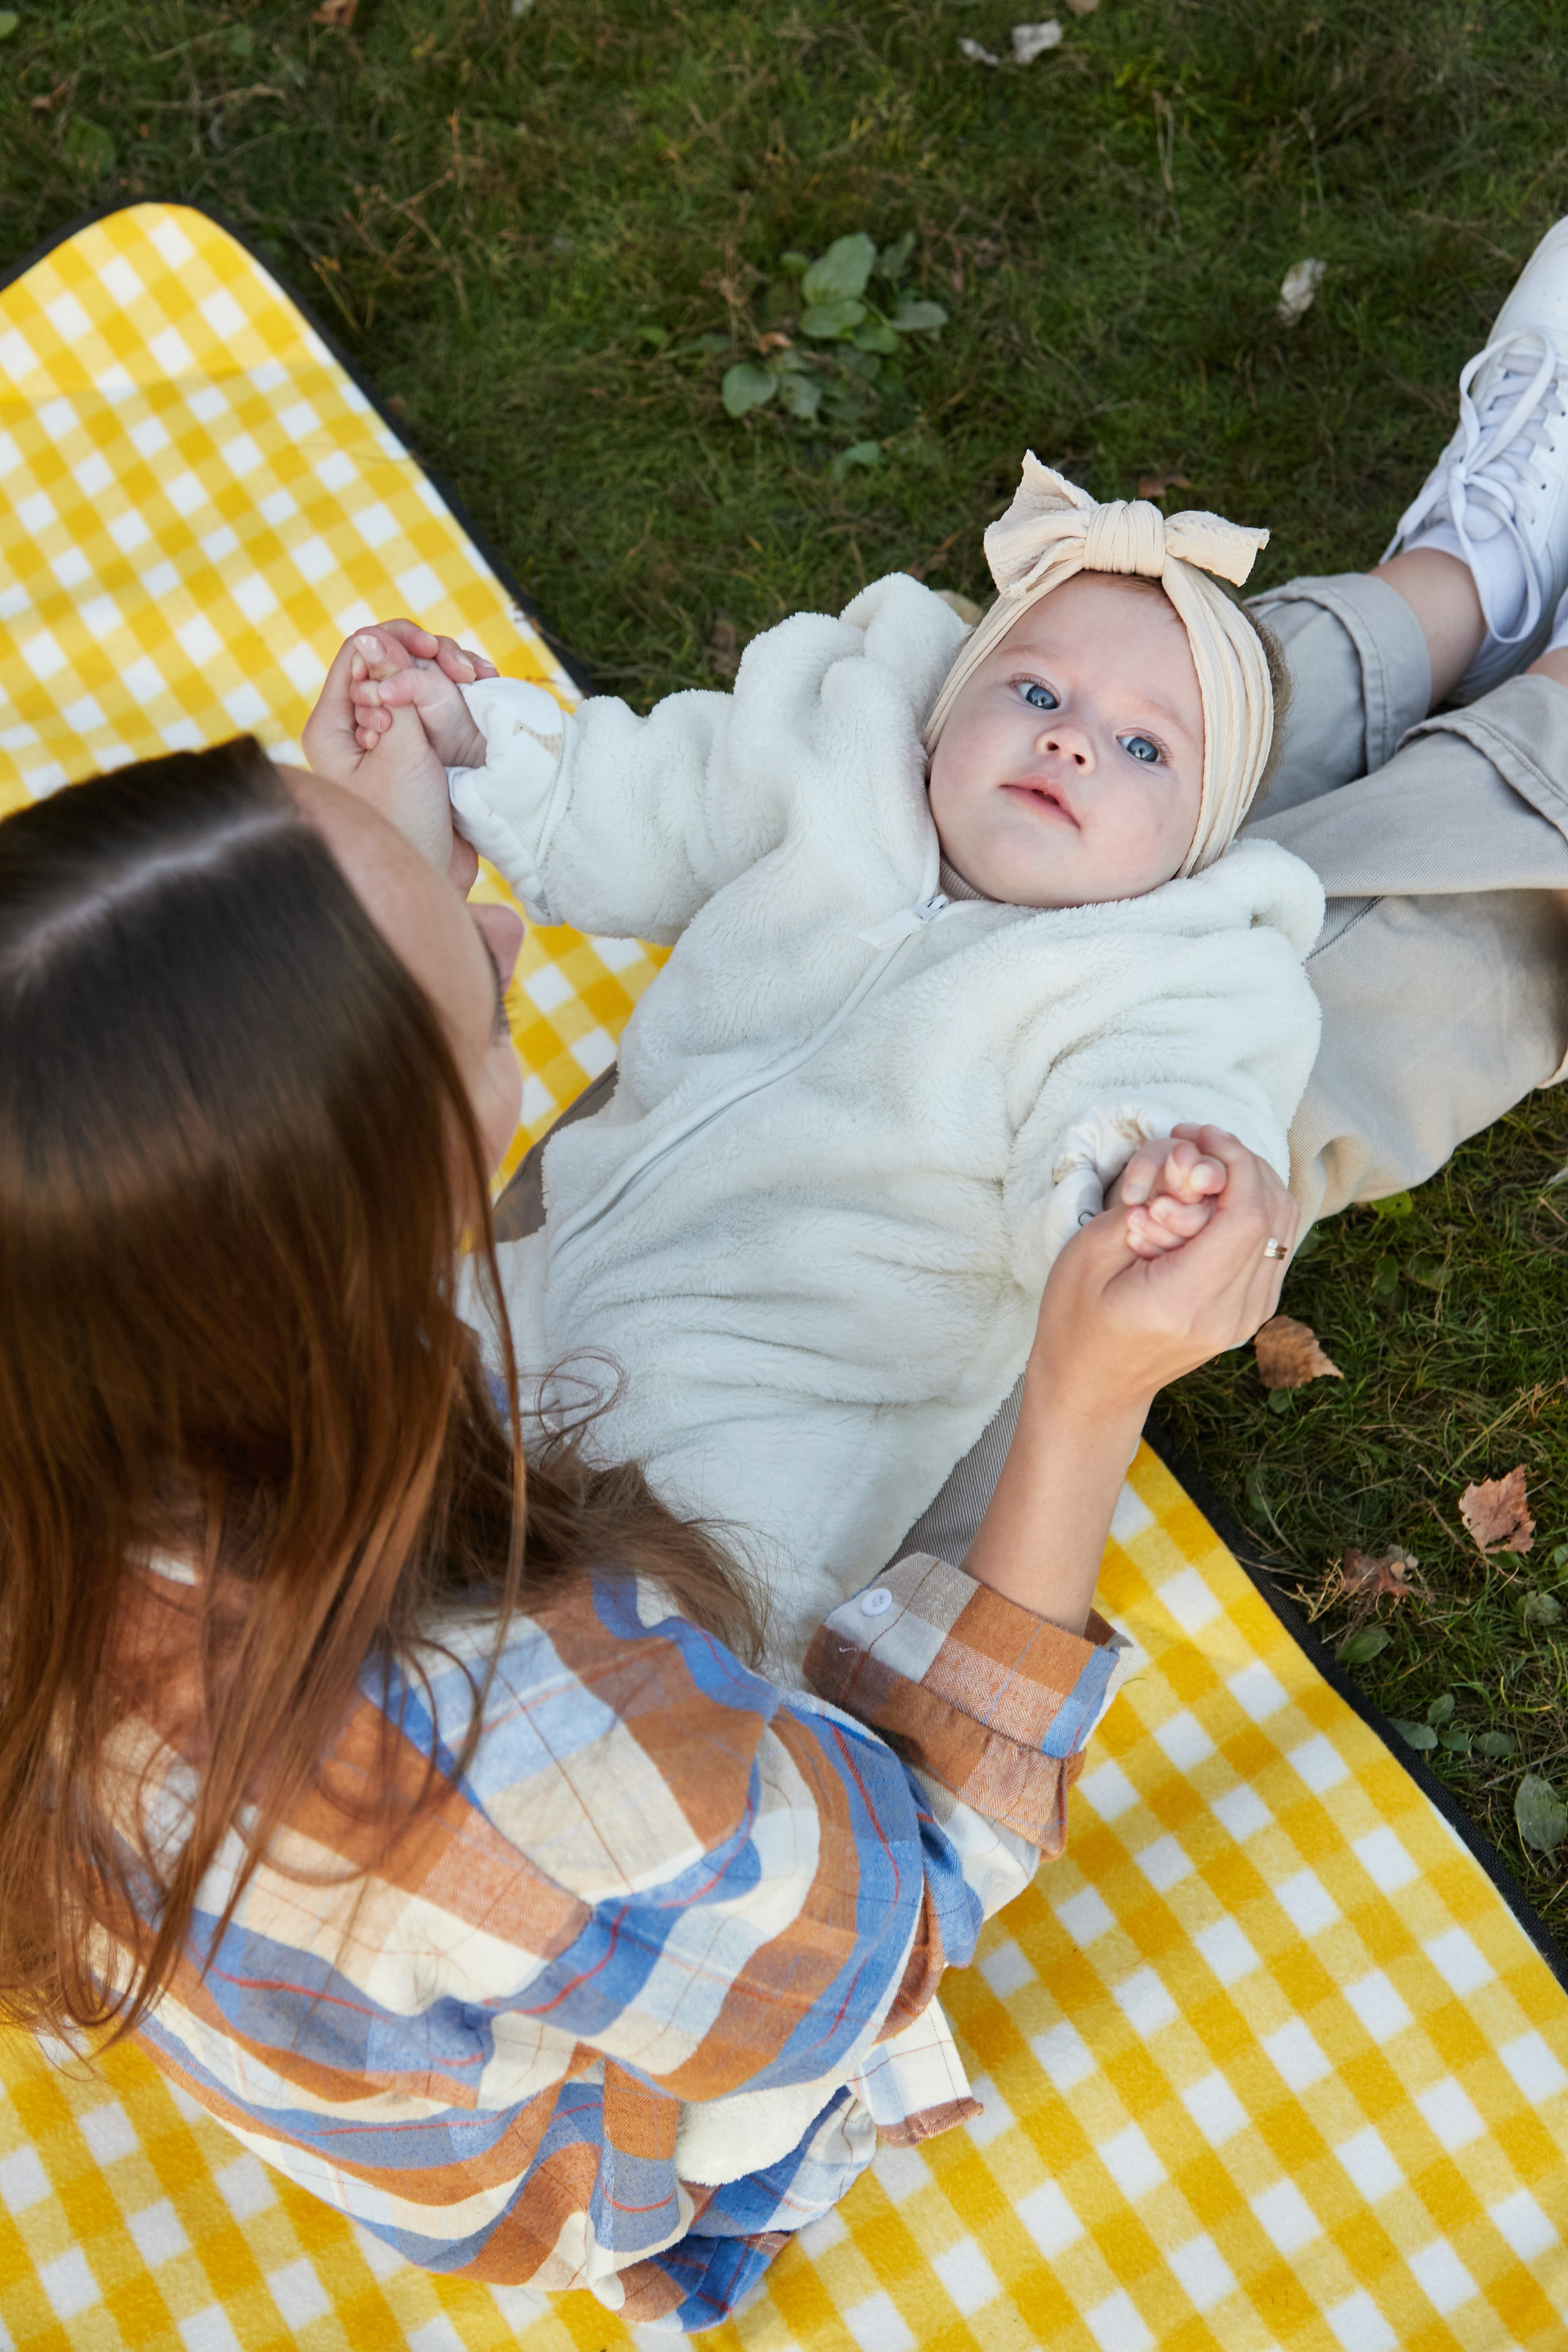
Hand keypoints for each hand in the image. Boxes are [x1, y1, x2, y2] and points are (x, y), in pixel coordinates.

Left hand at [301, 623, 486, 886]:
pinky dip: (453, 697)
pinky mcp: (411, 753)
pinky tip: (477, 693)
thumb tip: (376, 637)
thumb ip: (395, 692)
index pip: (357, 653)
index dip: (396, 640)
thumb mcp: (403, 751)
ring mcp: (383, 739)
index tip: (434, 650)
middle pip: (385, 663)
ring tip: (475, 679)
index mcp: (331, 726)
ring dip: (443, 676)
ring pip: (410, 683)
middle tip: (463, 670)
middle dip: (426, 657)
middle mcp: (352, 727)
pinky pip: (429, 708)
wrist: (429, 880)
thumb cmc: (406, 824)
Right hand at [1034, 1125, 1296, 1422]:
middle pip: (1274, 1215)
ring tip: (1203, 1163)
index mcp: (1186, 1302)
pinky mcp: (1252, 1313)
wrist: (1093, 1387)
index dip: (1232, 1161)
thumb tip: (1192, 1165)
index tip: (1197, 1136)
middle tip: (1196, 1140)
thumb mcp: (1088, 1254)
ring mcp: (1249, 1318)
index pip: (1247, 1216)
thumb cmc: (1076, 1321)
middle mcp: (1231, 1314)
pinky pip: (1274, 1245)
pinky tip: (1213, 1195)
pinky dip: (1253, 1208)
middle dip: (1241, 1162)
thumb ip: (1143, 1205)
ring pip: (1283, 1226)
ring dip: (1251, 1181)